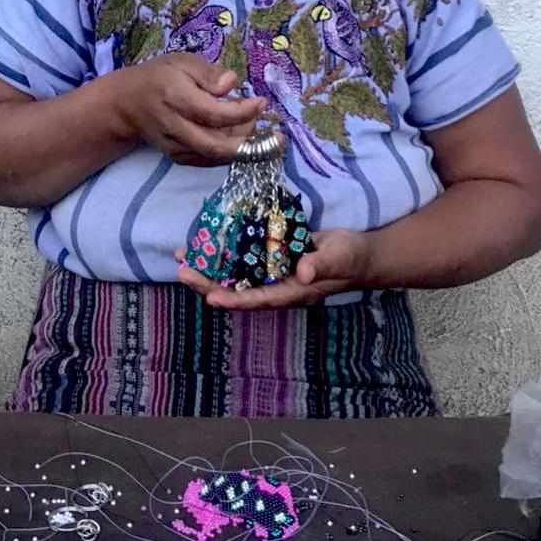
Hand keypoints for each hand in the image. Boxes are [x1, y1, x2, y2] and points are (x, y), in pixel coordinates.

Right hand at [113, 54, 265, 166]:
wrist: (128, 104)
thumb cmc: (160, 77)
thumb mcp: (183, 62)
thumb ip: (209, 73)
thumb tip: (232, 83)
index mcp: (176, 98)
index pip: (214, 113)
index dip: (243, 112)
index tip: (262, 102)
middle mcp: (174, 127)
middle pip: (216, 146)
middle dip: (250, 143)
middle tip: (272, 132)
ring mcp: (175, 146)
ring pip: (216, 156)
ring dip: (244, 147)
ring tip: (257, 129)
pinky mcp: (178, 158)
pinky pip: (210, 161)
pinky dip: (231, 154)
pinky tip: (243, 139)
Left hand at [176, 228, 369, 309]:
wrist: (359, 253)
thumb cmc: (352, 258)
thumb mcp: (340, 258)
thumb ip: (322, 265)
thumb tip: (302, 273)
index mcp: (292, 292)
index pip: (258, 300)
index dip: (234, 300)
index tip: (210, 298)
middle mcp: (277, 285)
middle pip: (237, 290)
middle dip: (208, 282)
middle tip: (181, 270)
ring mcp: (273, 272)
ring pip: (235, 275)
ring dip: (210, 267)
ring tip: (183, 256)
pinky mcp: (272, 257)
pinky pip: (244, 258)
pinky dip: (226, 252)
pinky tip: (208, 241)